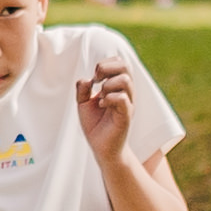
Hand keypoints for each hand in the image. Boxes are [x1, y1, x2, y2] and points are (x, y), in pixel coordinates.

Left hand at [75, 42, 143, 162]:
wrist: (101, 147)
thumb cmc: (95, 124)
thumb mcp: (83, 103)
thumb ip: (82, 89)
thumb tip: (87, 79)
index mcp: (118, 86)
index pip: (119, 62)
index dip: (105, 63)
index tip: (95, 76)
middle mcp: (126, 92)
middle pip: (125, 66)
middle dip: (106, 68)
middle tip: (96, 80)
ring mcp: (128, 104)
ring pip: (125, 80)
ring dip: (108, 84)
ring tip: (100, 96)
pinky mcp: (126, 116)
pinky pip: (123, 99)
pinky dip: (110, 98)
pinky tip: (101, 105)